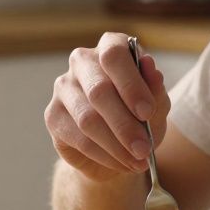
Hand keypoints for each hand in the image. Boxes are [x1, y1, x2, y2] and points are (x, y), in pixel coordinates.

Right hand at [44, 32, 169, 181]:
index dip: (130, 84)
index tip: (147, 112)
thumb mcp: (157, 104)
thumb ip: (155, 89)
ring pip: (87, 119)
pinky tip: (120, 163)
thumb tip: (151, 68)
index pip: (114, 55)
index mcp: (111, 46)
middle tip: (144, 149)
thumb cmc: (140, 116)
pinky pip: (78, 139)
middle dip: (125, 124)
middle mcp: (82, 61)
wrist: (118, 144)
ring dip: (116, 145)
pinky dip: (104, 155)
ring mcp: (63, 87)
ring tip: (137, 161)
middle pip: (98, 90)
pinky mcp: (52, 115)